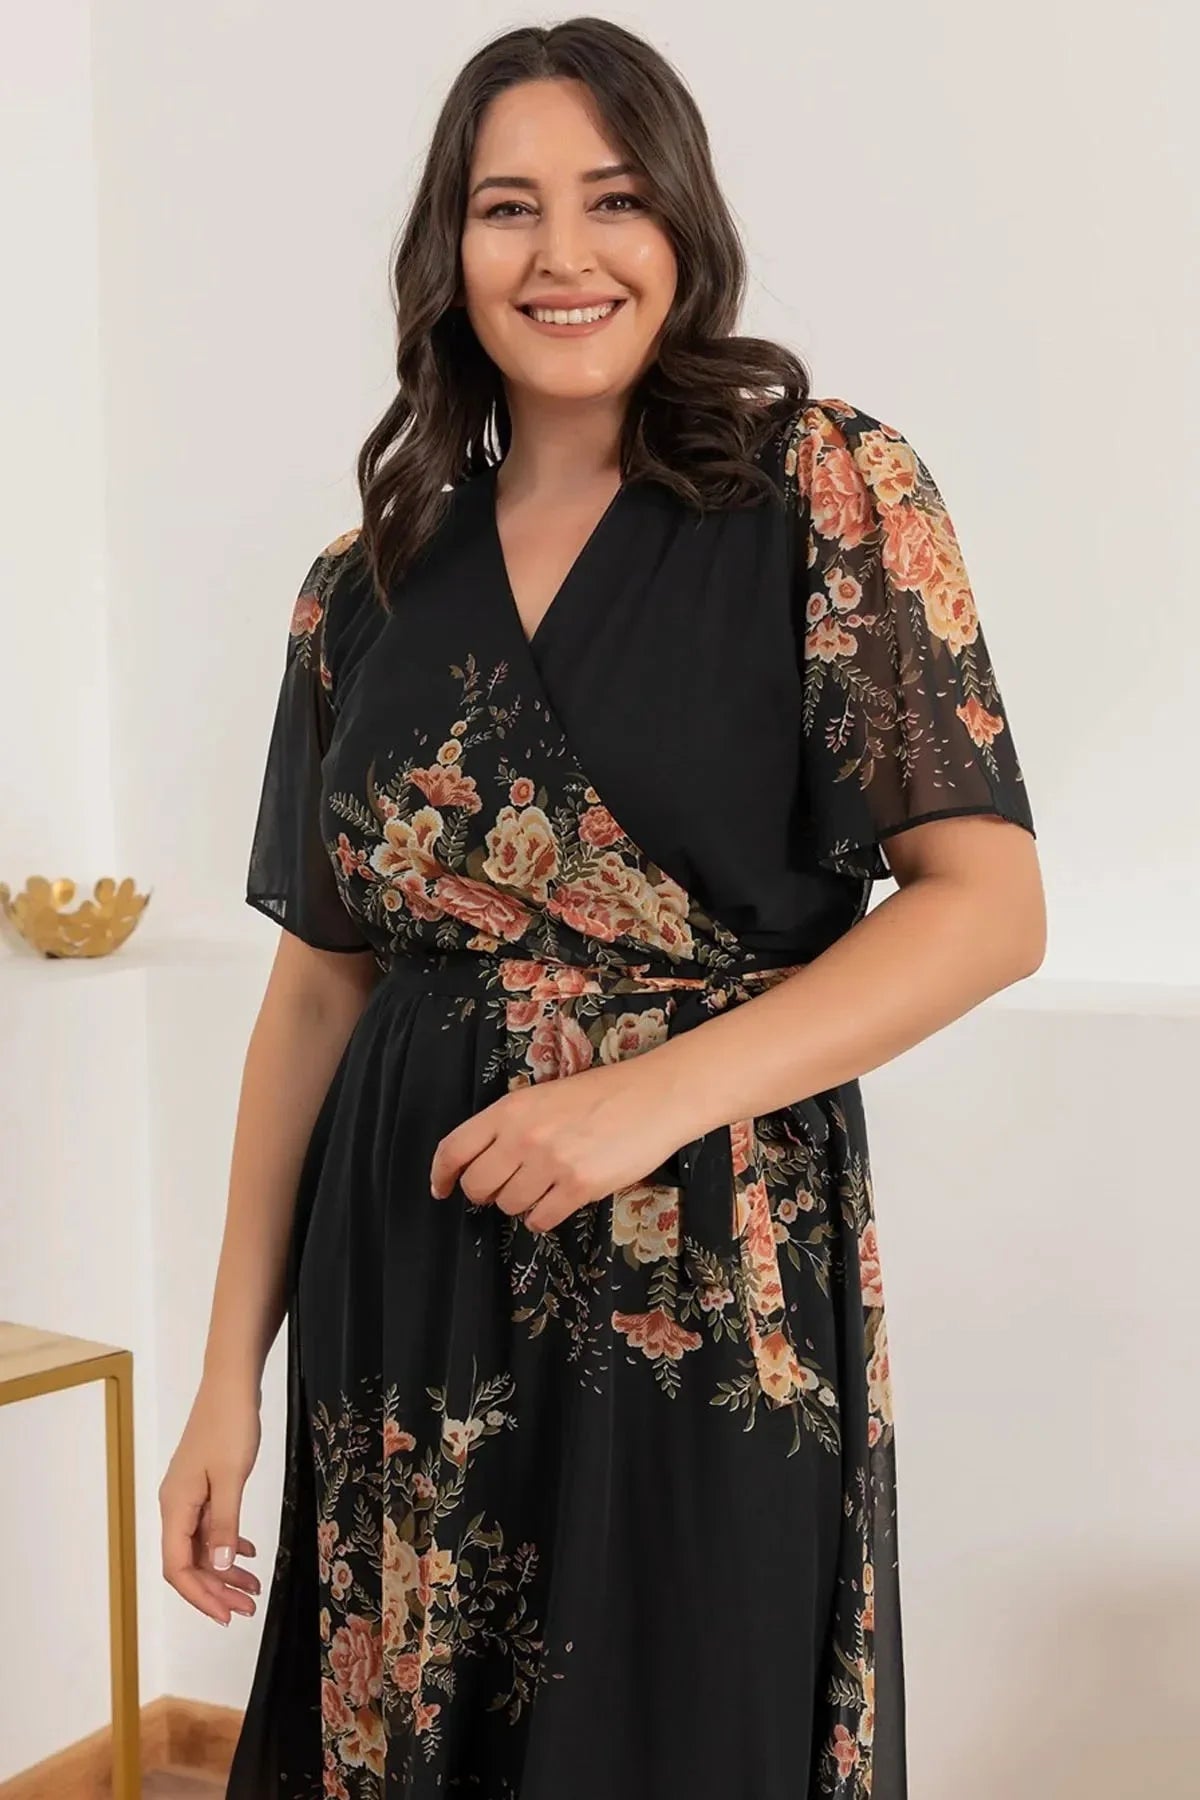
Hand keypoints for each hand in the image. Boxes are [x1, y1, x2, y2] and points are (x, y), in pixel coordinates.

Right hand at [159, 1375, 262, 1627]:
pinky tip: (247, 1554)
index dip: (201, 1596)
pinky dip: (227, 1543)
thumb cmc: (230, 1426)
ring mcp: (189, 1495)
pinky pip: (210, 1526)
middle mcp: (175, 1505)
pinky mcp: (203, 1484)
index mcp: (175, 1507)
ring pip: (201, 1546)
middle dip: (216, 1589)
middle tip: (247, 1608)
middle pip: (189, 1562)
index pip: (178, 1567)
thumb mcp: (231, 1478)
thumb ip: (225, 1524)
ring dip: (224, 1570)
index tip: (227, 1615)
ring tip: (253, 1589)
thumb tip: (220, 1568)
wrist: (231, 1384)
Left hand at [429, 1056, 689, 1233]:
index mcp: (510, 1109)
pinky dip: (543, 1217)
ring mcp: (550, 1163)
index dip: (441, 1174)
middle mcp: (523, 1136)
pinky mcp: (579, 1187)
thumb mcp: (545, 1095)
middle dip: (486, 1193)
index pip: (454, 1148)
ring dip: (520, 1204)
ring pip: (509, 1206)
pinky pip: (540, 1220)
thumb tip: (486, 1161)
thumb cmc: (602, 1093)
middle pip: (478, 1186)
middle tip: (505, 1187)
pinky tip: (558, 1201)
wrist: (654, 1096)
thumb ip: (512, 1124)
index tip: (441, 1189)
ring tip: (543, 1186)